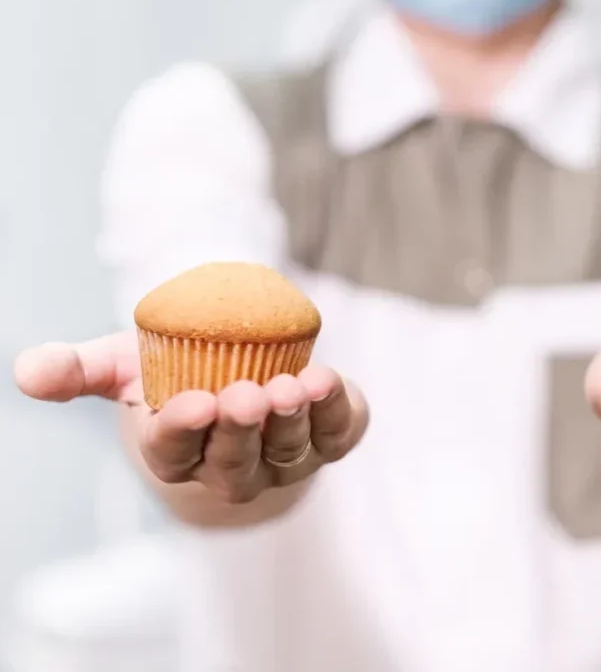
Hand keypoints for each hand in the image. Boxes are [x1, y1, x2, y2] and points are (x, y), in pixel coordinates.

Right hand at [14, 332, 367, 502]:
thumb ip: (79, 370)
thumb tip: (27, 371)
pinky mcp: (329, 438)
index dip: (181, 432)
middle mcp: (233, 468)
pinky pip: (336, 433)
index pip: (173, 454)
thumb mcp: (127, 365)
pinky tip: (327, 381)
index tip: (190, 404)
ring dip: (291, 421)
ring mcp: (285, 459)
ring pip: (287, 452)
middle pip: (233, 463)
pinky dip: (335, 409)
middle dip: (240, 432)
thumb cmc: (180, 375)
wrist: (248, 373)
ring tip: (292, 386)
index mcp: (179, 453)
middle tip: (244, 396)